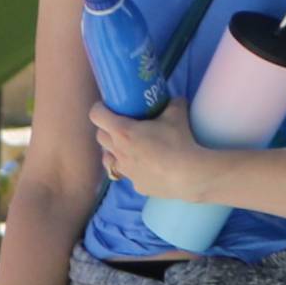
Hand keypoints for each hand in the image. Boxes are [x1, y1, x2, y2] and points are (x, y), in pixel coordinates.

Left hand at [94, 98, 231, 201]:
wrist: (188, 175)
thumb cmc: (178, 142)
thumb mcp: (177, 114)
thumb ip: (173, 102)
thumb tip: (174, 99)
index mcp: (123, 132)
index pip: (97, 116)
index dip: (99, 108)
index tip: (107, 106)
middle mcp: (118, 151)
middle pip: (100, 136)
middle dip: (106, 128)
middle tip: (121, 124)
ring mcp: (125, 171)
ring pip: (108, 158)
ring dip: (113, 150)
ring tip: (128, 148)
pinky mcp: (136, 185)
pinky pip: (127, 174)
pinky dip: (132, 168)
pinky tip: (147, 166)